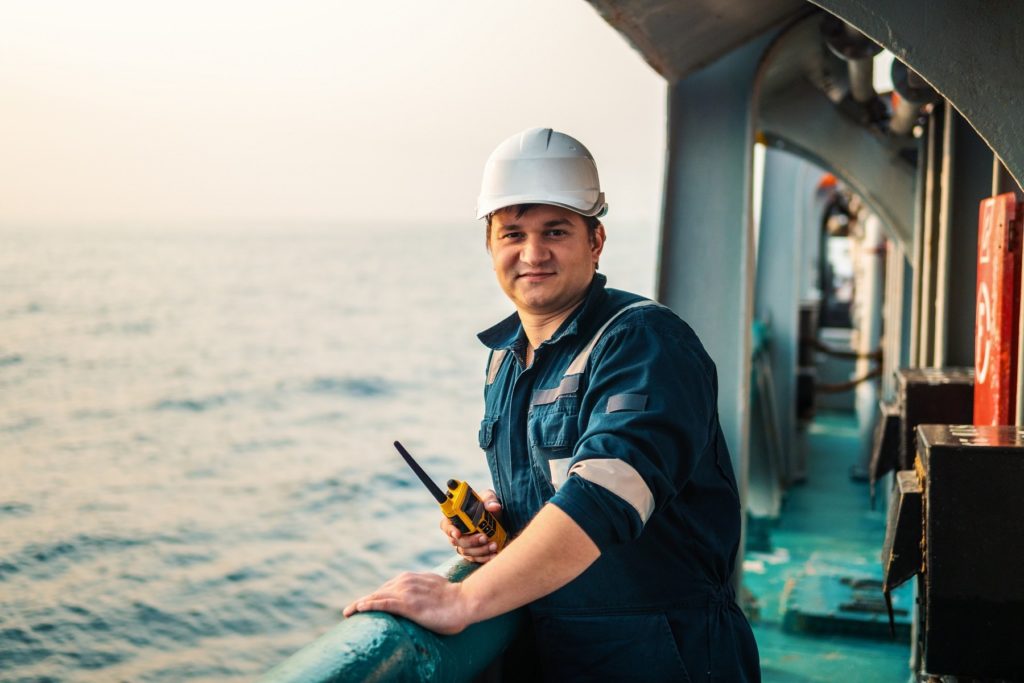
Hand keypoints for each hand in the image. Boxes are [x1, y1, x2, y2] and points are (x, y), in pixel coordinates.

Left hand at [342, 571, 471, 634]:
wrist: (465, 600)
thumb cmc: (456, 599)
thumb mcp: (437, 590)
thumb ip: (427, 591)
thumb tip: (426, 599)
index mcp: (413, 578)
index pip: (389, 587)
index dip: (377, 595)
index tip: (367, 603)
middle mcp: (406, 581)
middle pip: (379, 591)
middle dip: (365, 600)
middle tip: (351, 610)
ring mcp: (405, 592)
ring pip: (376, 596)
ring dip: (361, 603)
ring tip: (348, 612)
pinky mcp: (406, 604)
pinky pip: (381, 603)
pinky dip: (367, 605)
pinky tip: (357, 609)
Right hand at [440, 489, 502, 563]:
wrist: (499, 519)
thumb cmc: (488, 506)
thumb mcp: (489, 498)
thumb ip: (490, 500)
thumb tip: (493, 506)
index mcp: (456, 518)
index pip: (446, 525)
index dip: (450, 530)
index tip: (458, 533)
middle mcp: (457, 532)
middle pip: (457, 541)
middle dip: (471, 541)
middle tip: (485, 537)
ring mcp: (464, 544)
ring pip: (466, 552)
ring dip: (480, 550)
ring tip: (494, 545)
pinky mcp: (473, 553)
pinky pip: (475, 559)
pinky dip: (484, 558)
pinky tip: (494, 554)